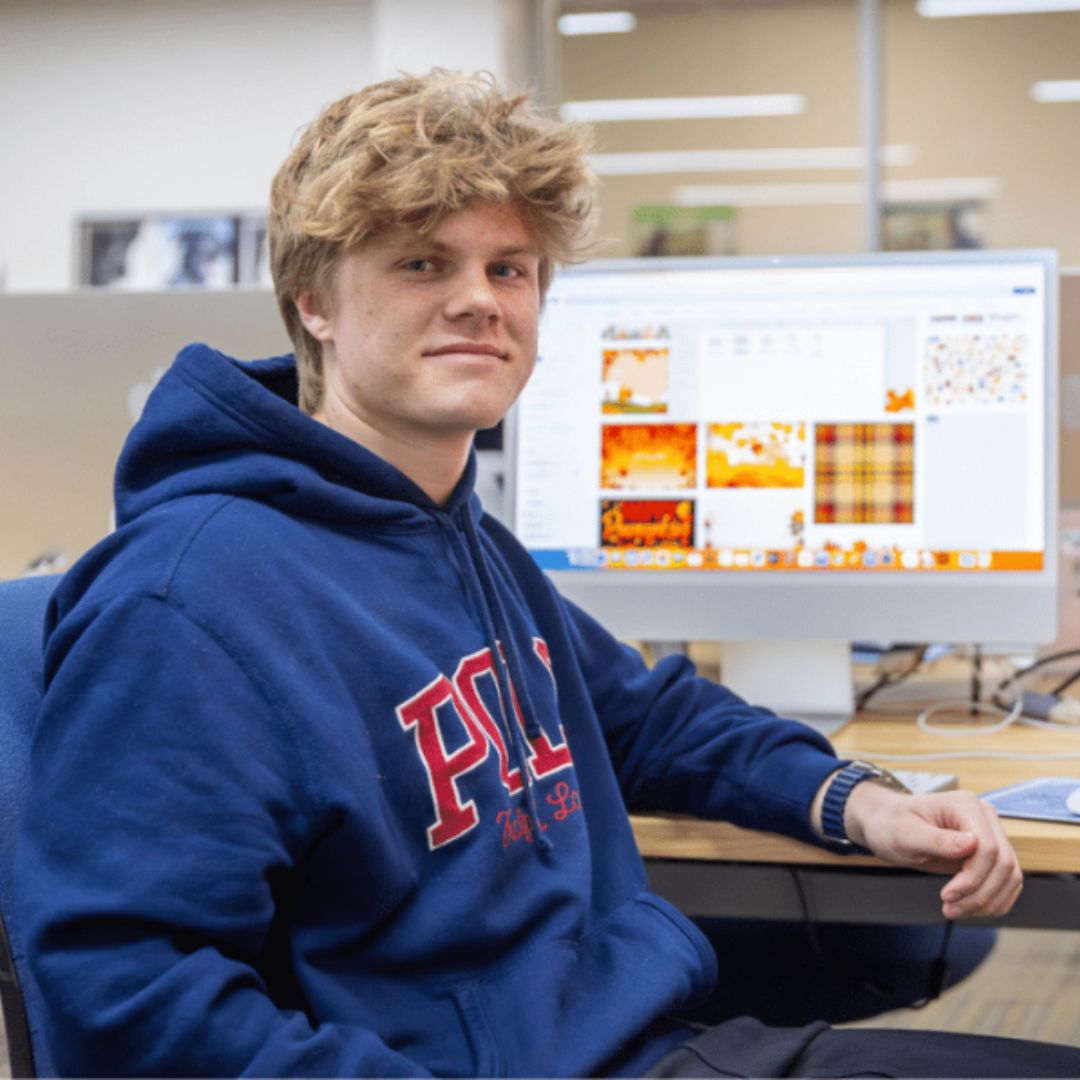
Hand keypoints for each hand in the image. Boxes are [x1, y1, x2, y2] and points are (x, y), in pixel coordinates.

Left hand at [843, 781, 1022, 917]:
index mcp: (965, 805)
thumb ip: (937, 839)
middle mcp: (984, 817)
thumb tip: (972, 843)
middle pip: (1003, 864)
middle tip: (949, 908)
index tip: (947, 896)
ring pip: (1010, 876)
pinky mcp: (989, 853)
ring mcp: (990, 834)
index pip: (988, 848)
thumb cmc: (891, 823)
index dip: (972, 878)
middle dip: (979, 894)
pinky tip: (970, 908)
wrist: (886, 824)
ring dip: (987, 901)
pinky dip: (992, 900)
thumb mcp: (905, 833)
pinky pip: (1006, 881)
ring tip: (955, 910)